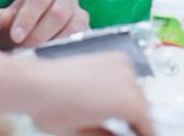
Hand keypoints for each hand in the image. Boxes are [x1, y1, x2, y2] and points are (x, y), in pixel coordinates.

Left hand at [0, 0, 89, 49]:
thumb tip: (7, 19)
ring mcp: (79, 14)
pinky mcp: (87, 32)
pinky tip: (52, 60)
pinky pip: (83, 41)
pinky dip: (68, 51)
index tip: (15, 36)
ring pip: (74, 27)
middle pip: (58, 12)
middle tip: (24, 51)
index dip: (27, 17)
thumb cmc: (12, 31)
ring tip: (37, 56)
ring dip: (54, 44)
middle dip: (39, 34)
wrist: (25, 46)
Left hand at [27, 53, 153, 135]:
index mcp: (128, 103)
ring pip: (135, 89)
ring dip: (130, 103)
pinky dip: (122, 87)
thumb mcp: (83, 134)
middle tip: (130, 131)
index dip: (145, 135)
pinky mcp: (110, 56)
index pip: (148, 126)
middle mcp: (129, 80)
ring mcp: (120, 64)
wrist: (35, 82)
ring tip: (117, 117)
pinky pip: (125, 75)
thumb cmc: (53, 109)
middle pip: (143, 107)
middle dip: (138, 121)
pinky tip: (108, 97)